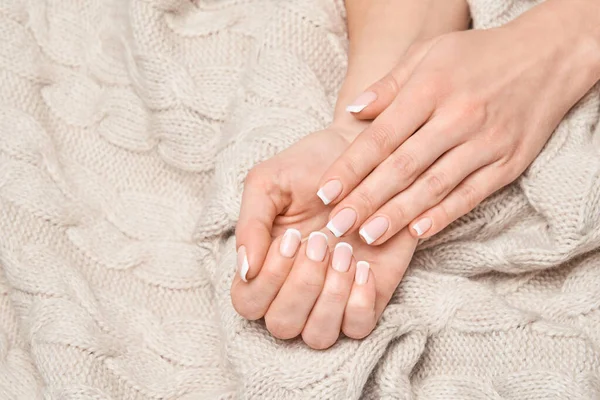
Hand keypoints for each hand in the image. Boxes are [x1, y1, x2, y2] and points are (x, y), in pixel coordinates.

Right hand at [232, 125, 416, 348]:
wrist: (362, 152)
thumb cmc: (309, 169)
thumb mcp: (268, 183)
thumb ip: (250, 224)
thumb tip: (244, 269)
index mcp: (265, 266)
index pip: (248, 303)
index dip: (266, 280)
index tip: (292, 237)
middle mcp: (295, 289)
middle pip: (282, 325)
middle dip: (301, 285)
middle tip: (319, 240)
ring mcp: (332, 297)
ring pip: (319, 335)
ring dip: (329, 297)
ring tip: (343, 251)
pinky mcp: (370, 295)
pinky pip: (359, 327)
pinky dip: (358, 303)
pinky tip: (362, 266)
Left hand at [316, 14, 599, 244]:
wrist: (547, 57)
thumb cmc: (477, 54)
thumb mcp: (428, 53)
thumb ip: (389, 86)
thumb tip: (352, 113)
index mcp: (430, 89)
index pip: (381, 136)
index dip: (351, 167)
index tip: (325, 192)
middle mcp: (457, 118)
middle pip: (402, 167)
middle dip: (366, 199)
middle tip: (337, 226)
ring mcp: (484, 143)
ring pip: (433, 186)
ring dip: (398, 215)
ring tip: (368, 236)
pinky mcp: (507, 164)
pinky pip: (470, 195)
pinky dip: (443, 215)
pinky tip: (416, 233)